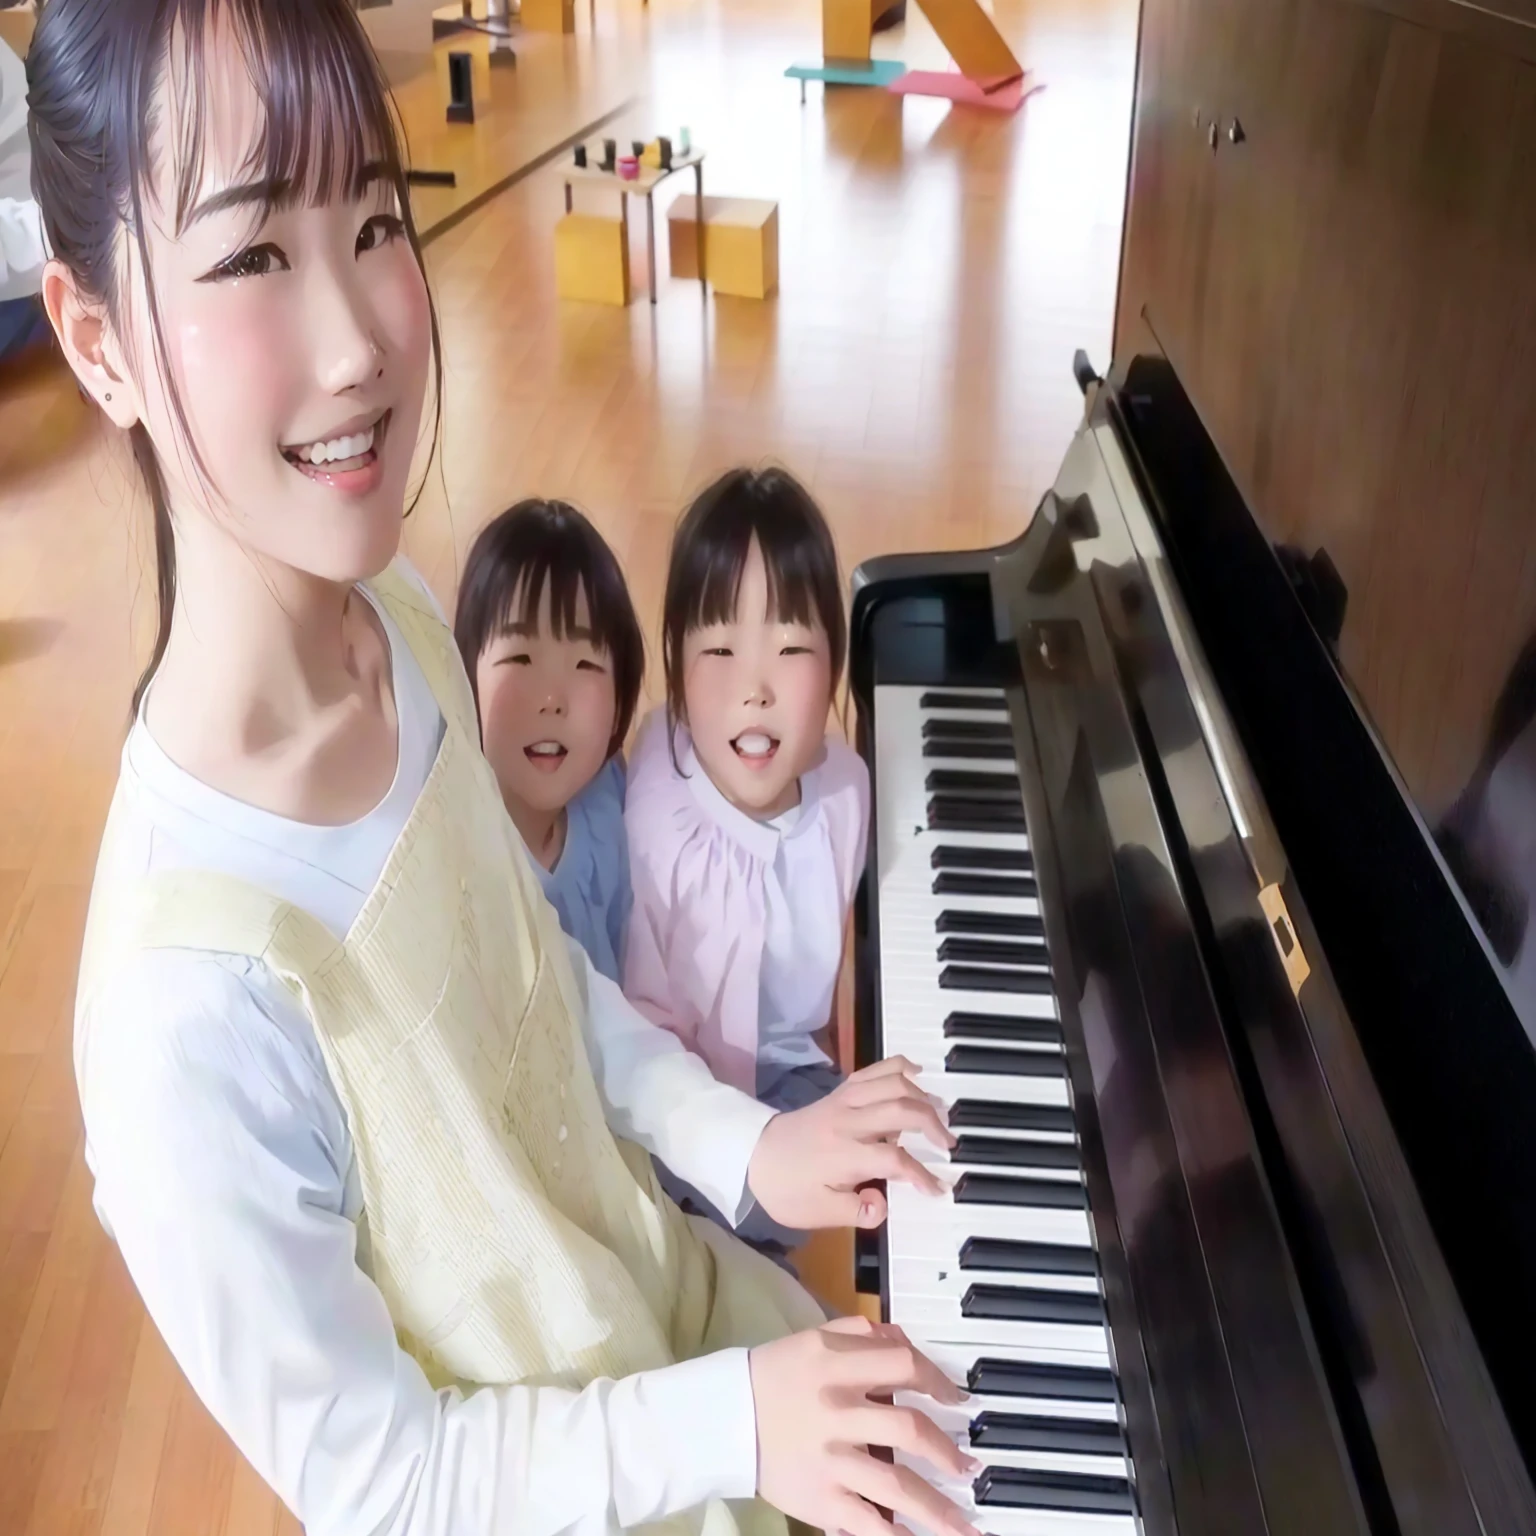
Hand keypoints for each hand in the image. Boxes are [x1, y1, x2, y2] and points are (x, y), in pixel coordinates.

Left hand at [746, 1057, 953, 1229]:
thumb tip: (883, 1205)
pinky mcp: (839, 1092)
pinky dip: (898, 1067)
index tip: (938, 1189)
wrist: (751, 1156)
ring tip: (939, 1114)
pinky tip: (917, 1075)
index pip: (894, 1159)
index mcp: (843, 1154)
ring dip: (921, 1096)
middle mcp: (847, 1121)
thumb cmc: (786, 1189)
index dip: (922, 1175)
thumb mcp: (817, 1213)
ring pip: (891, 1083)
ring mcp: (843, 1101)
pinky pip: (872, 1070)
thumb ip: (854, 1210)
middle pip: (901, 1109)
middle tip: (949, 1145)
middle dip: (933, 1126)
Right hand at [749, 1316, 979, 1535]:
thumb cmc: (775, 1375)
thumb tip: (903, 1342)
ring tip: (967, 1525)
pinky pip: (867, 1522)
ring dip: (939, 1508)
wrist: (724, 1418)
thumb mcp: (814, 1338)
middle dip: (946, 1451)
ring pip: (897, 1485)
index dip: (937, 1380)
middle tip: (969, 1468)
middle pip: (908, 1429)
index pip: (902, 1365)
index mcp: (836, 1366)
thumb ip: (861, 1334)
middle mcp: (837, 1412)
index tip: (958, 1399)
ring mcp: (830, 1460)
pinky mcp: (820, 1498)